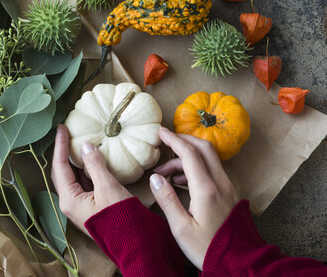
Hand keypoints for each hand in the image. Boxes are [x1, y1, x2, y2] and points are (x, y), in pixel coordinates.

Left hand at [51, 124, 132, 234]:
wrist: (135, 243)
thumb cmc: (120, 217)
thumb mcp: (107, 187)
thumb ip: (95, 165)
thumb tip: (85, 146)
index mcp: (69, 200)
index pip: (59, 167)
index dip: (60, 146)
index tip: (61, 128)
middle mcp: (72, 203)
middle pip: (63, 172)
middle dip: (64, 152)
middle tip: (68, 133)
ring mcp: (82, 205)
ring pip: (74, 177)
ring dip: (76, 160)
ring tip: (79, 142)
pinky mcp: (93, 205)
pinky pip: (85, 182)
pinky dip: (87, 169)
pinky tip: (93, 158)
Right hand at [149, 127, 238, 269]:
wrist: (239, 262)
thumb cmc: (207, 248)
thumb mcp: (181, 228)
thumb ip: (167, 200)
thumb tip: (155, 178)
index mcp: (206, 190)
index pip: (189, 154)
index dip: (173, 140)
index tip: (160, 132)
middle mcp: (220, 183)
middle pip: (203, 148)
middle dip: (183, 140)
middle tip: (165, 141)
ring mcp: (227, 187)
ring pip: (208, 158)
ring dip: (187, 157)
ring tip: (166, 172)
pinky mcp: (229, 193)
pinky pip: (212, 170)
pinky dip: (195, 167)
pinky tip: (181, 181)